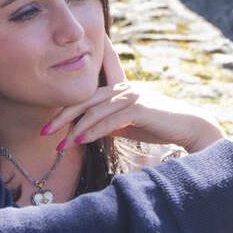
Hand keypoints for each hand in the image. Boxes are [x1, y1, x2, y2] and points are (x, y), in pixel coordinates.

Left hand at [41, 35, 224, 152]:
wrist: (188, 127)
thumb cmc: (158, 127)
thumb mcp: (128, 126)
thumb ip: (109, 124)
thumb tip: (88, 132)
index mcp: (118, 90)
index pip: (85, 98)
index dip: (65, 111)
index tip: (48, 128)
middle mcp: (122, 89)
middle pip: (85, 100)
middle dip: (62, 116)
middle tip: (44, 132)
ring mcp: (132, 96)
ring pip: (95, 111)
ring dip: (76, 128)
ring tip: (61, 144)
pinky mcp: (140, 107)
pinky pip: (111, 119)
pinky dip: (94, 130)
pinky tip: (81, 140)